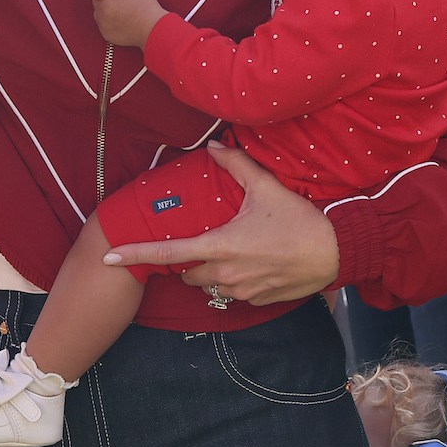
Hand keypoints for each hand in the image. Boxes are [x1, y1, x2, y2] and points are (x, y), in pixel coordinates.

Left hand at [84, 0, 167, 47]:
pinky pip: (102, 24)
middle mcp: (103, 10)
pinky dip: (109, 22)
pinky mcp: (105, 34)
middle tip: (121, 0)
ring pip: (98, 12)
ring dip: (106, 10)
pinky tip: (123, 21)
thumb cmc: (146, 8)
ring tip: (123, 12)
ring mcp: (103, 24)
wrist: (153, 30)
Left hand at [101, 144, 338, 304]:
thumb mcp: (266, 187)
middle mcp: (225, 273)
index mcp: (220, 245)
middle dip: (187, 259)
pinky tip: (253, 263)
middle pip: (186, 272)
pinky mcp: (257, 301)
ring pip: (208, 285)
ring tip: (233, 250)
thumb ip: (236, 165)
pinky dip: (234, 280)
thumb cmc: (300, 220)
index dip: (135, 255)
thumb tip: (213, 145)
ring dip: (209, 271)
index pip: (168, 254)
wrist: (337, 252)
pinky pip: (233, 294)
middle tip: (207, 237)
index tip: (109, 258)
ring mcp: (241, 290)